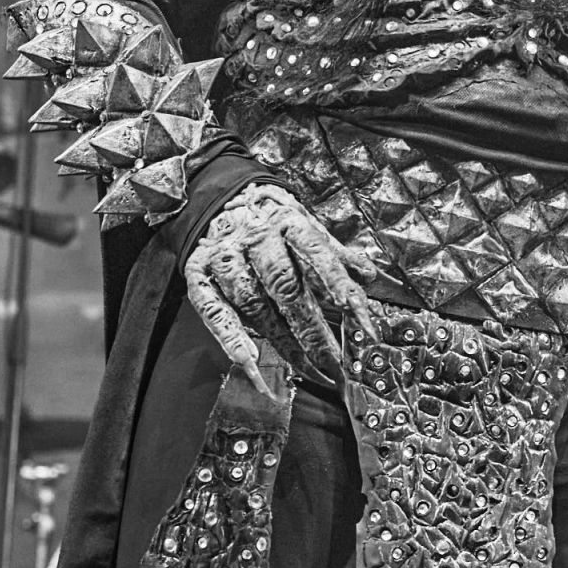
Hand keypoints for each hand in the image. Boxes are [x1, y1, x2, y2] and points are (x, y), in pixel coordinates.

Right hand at [184, 181, 376, 390]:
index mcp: (288, 223)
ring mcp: (225, 255)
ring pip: (254, 304)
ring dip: (282, 343)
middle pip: (287, 288)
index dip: (341, 288)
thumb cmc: (268, 219)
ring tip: (310, 371)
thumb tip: (369, 277)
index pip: (319, 256)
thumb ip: (335, 254)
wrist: (216, 197)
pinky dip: (230, 336)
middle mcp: (256, 237)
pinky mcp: (198, 272)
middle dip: (314, 331)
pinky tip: (249, 360)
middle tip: (336, 364)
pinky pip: (213, 308)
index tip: (362, 320)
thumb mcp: (304, 225)